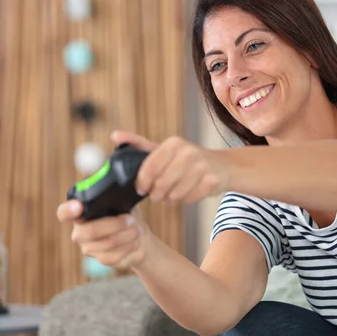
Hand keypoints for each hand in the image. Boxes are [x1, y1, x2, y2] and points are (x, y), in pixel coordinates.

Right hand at [56, 199, 150, 269]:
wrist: (139, 236)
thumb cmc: (127, 215)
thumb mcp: (122, 202)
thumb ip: (115, 197)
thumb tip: (117, 188)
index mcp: (81, 214)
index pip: (63, 213)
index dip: (68, 210)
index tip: (79, 206)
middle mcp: (80, 232)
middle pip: (90, 231)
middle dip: (114, 225)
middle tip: (131, 220)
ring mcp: (89, 247)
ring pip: (107, 243)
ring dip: (127, 235)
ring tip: (137, 229)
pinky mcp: (101, 259)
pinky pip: (114, 255)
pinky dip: (129, 246)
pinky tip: (135, 241)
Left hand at [112, 131, 228, 203]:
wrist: (222, 166)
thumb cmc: (186, 160)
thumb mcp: (163, 150)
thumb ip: (138, 144)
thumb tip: (115, 135)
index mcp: (173, 144)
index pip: (149, 168)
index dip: (142, 182)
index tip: (141, 189)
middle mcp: (188, 152)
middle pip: (161, 184)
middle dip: (157, 194)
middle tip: (158, 194)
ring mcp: (202, 167)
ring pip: (175, 194)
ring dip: (171, 198)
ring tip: (173, 192)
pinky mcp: (212, 181)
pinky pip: (189, 199)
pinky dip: (185, 200)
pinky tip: (187, 193)